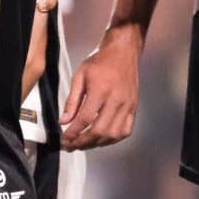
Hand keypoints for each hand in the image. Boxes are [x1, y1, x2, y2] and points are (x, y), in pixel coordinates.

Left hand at [61, 29, 142, 150]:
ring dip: (97, 143)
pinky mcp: (134, 107)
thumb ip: (71, 101)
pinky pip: (125, 130)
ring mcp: (128, 105)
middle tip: (71, 146)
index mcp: (100, 91)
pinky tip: (101, 139)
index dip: (73, 133)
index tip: (64, 140)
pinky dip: (113, 139)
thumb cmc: (100, 62)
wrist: (122, 53)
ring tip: (84, 144)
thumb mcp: (79, 77)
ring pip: (114, 134)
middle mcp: (116, 100)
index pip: (85, 119)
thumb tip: (64, 121)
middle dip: (83, 142)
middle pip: (100, 130)